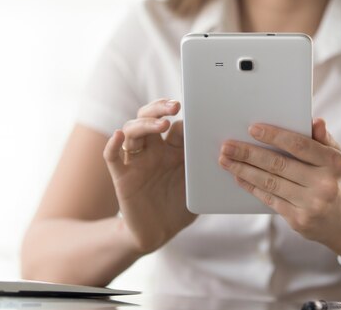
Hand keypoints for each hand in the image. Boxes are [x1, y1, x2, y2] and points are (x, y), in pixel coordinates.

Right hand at [104, 99, 195, 254]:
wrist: (159, 233)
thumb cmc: (179, 207)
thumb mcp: (197, 185)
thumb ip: (205, 167)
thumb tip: (227, 149)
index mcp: (173, 150)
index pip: (175, 124)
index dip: (184, 116)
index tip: (198, 110)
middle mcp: (153, 151)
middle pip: (149, 118)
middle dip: (160, 108)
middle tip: (176, 106)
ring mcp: (136, 162)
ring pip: (132, 132)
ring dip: (145, 123)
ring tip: (162, 124)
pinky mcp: (123, 177)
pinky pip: (112, 158)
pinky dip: (112, 145)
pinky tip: (117, 136)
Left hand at [218, 118, 340, 259]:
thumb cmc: (332, 179)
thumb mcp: (334, 157)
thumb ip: (322, 138)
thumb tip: (314, 121)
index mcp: (333, 163)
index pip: (299, 145)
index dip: (274, 136)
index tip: (252, 129)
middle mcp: (323, 184)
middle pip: (279, 165)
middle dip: (249, 154)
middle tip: (227, 146)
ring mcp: (311, 204)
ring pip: (270, 183)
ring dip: (243, 170)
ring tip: (225, 160)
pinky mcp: (298, 220)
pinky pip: (269, 199)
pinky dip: (251, 186)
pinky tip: (238, 177)